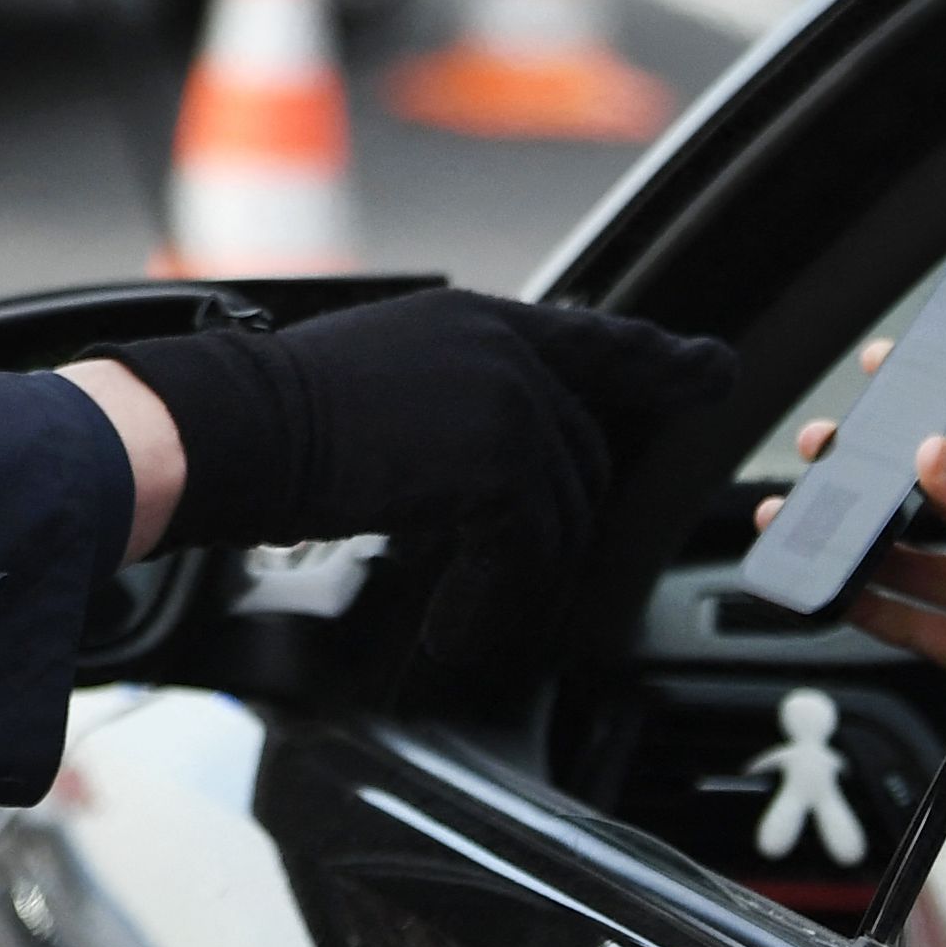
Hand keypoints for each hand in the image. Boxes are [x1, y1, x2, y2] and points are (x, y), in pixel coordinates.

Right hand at [105, 288, 734, 656]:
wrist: (233, 425)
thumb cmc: (270, 415)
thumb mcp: (379, 378)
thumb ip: (449, 396)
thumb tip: (486, 464)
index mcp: (474, 319)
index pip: (592, 339)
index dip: (660, 359)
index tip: (712, 370)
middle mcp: (504, 347)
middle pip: (580, 453)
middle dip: (557, 528)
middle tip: (508, 584)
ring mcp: (508, 398)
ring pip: (560, 514)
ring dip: (514, 580)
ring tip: (463, 618)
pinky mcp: (500, 459)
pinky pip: (527, 552)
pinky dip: (490, 602)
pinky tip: (451, 627)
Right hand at [759, 339, 945, 691]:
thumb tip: (934, 453)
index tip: (895, 367)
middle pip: (925, 490)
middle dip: (872, 467)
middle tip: (830, 445)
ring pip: (898, 556)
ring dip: (849, 538)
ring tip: (801, 516)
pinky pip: (898, 619)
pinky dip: (857, 605)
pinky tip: (826, 584)